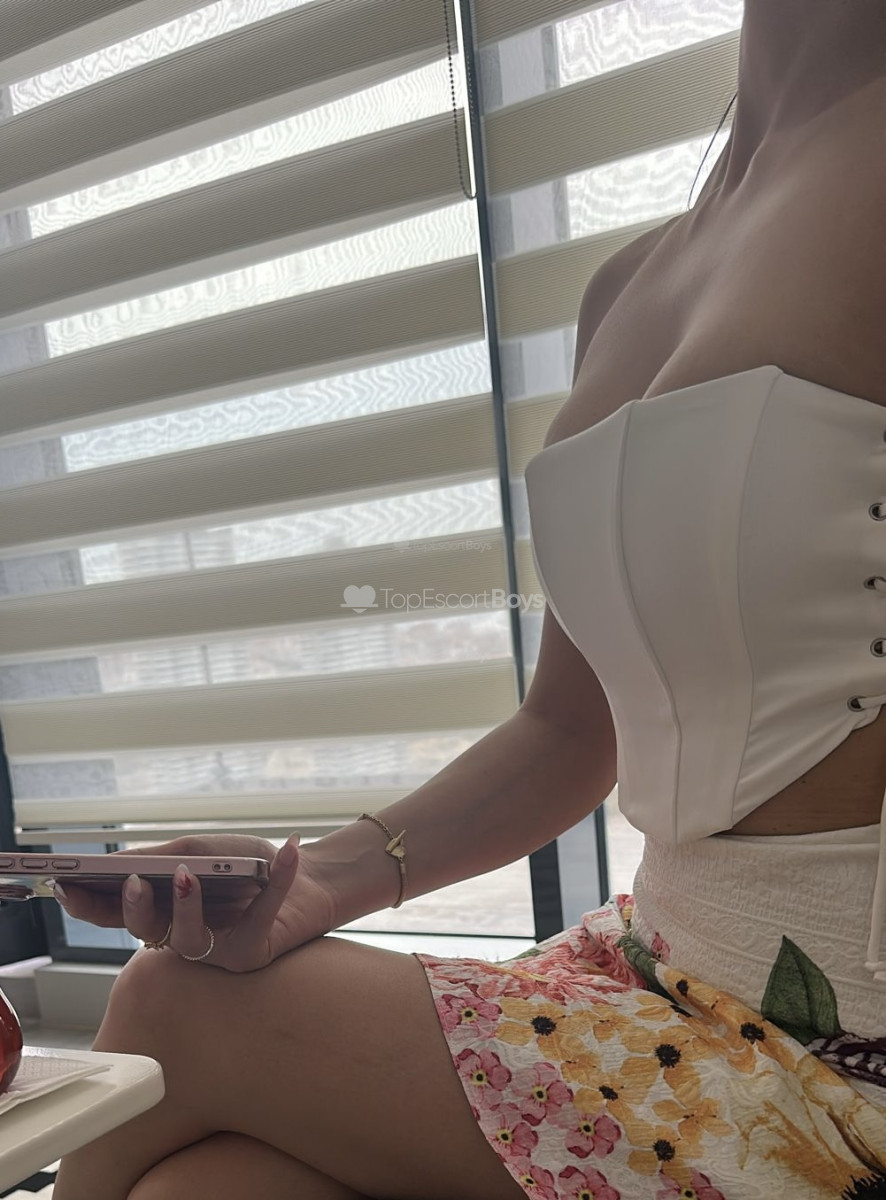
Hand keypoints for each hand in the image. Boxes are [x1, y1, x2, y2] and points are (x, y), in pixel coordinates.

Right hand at [51, 835, 337, 971]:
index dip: (89, 904)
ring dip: (188, 906)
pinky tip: (288, 850)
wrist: (309, 877)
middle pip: (145, 932)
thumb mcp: (203, 849)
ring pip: (189, 940)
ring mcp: (214, 952)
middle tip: (134, 883)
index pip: (116, 913)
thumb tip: (125, 863)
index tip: (65, 884)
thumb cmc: (248, 864)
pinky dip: (279, 882)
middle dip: (134, 909)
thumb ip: (166, 857)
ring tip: (188, 875)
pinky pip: (258, 922)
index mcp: (162, 911)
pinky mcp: (251, 956)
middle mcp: (181, 937)